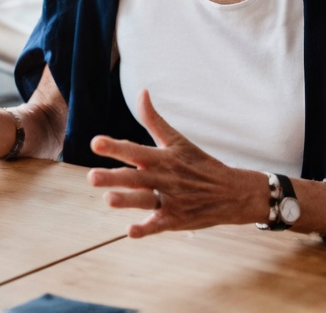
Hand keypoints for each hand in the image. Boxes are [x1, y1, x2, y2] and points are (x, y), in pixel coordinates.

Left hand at [87, 90, 266, 238]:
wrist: (233, 192)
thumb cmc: (200, 163)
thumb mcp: (178, 140)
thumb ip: (154, 120)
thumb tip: (142, 92)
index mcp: (163, 158)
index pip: (135, 151)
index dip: (115, 147)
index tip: (95, 143)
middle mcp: (164, 178)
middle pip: (136, 178)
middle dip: (114, 178)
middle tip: (92, 177)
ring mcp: (171, 200)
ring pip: (145, 201)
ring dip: (127, 201)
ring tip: (108, 200)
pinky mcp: (177, 219)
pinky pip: (159, 225)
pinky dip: (147, 229)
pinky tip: (131, 232)